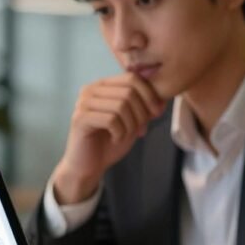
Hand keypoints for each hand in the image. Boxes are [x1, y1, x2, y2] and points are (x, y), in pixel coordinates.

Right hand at [53, 73, 165, 203]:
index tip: (156, 115)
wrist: (87, 166)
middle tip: (139, 130)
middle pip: (128, 92)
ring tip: (125, 136)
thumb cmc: (109, 143)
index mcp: (102, 86)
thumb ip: (145, 109)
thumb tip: (164, 99)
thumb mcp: (133, 123)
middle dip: (141, 114)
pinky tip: (115, 139)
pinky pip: (111, 120)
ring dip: (130, 125)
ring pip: (121, 106)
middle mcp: (90, 90)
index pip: (132, 78)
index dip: (149, 95)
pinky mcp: (80, 118)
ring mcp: (83, 103)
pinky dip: (119, 133)